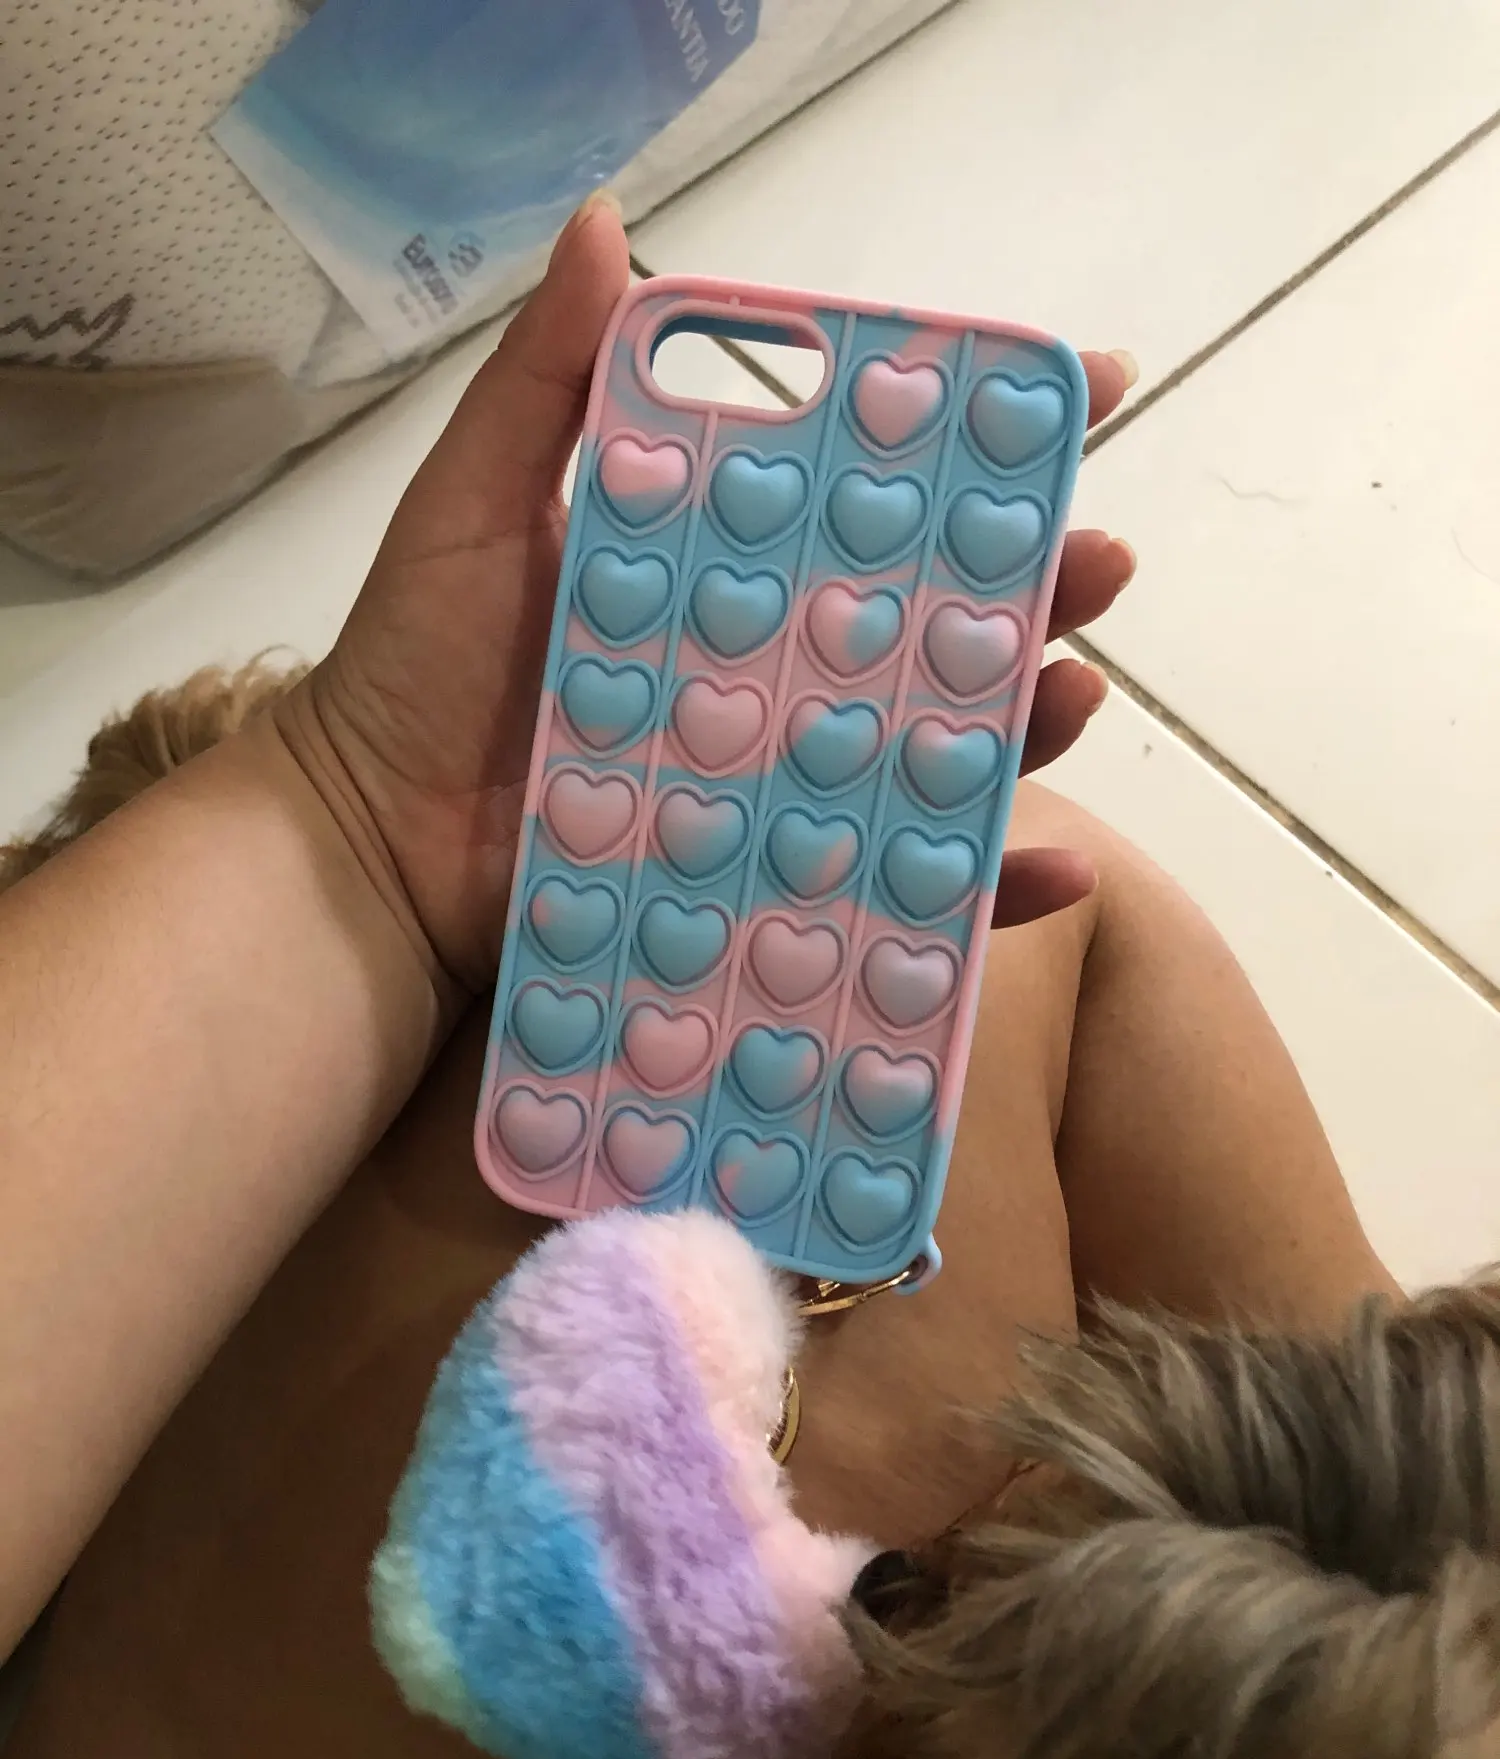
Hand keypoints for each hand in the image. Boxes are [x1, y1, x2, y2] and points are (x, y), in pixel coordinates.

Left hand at [281, 194, 1135, 992]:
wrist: (368, 849)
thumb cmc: (413, 672)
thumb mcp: (477, 507)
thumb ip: (548, 382)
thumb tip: (606, 222)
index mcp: (725, 571)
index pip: (870, 493)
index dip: (976, 447)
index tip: (1076, 393)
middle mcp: (768, 671)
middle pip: (930, 621)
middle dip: (1034, 584)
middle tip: (1100, 560)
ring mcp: (778, 781)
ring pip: (932, 748)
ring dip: (1026, 722)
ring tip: (1078, 690)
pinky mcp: (771, 880)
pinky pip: (892, 885)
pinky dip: (980, 887)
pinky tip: (1049, 867)